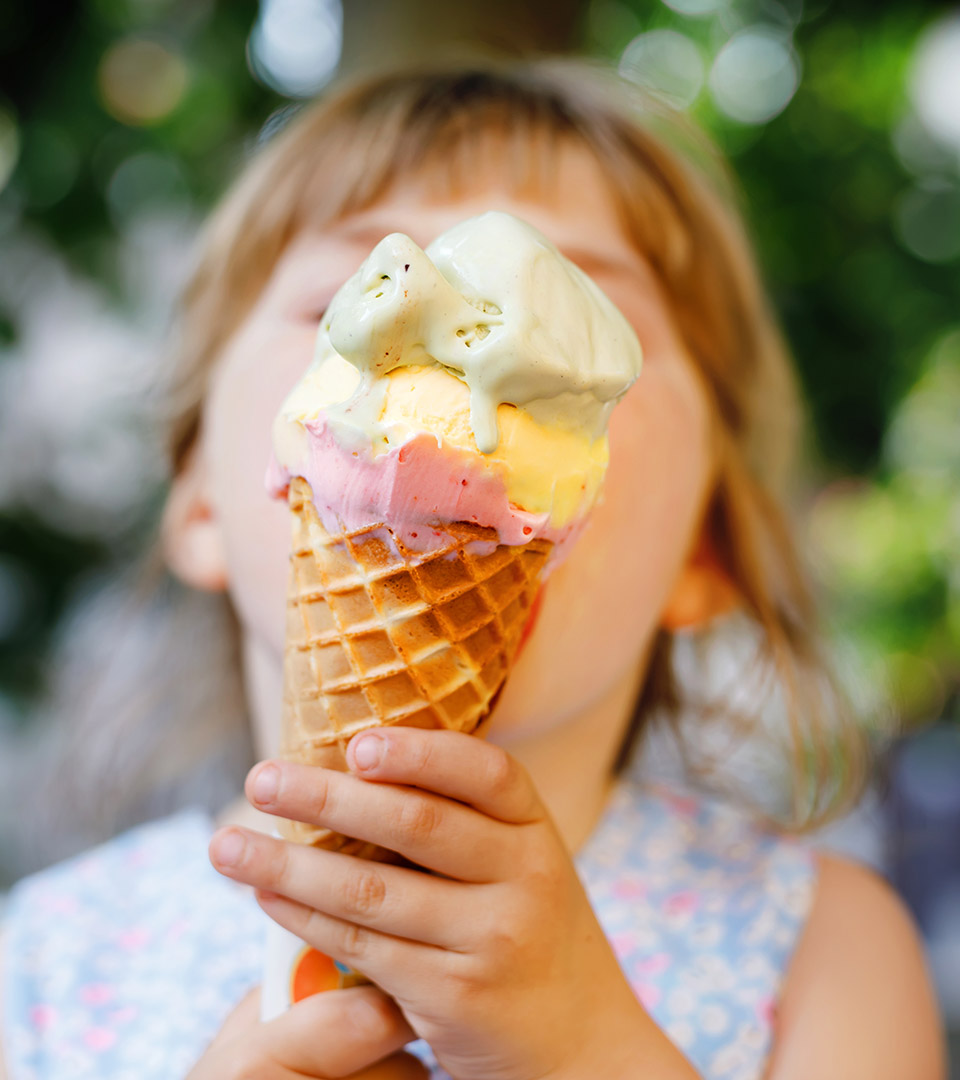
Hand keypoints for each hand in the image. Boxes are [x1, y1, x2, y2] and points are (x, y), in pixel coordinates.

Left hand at [209, 728, 697, 1079]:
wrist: (583, 1047)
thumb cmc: (529, 935)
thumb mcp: (521, 869)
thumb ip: (463, 827)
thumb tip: (351, 772)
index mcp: (536, 832)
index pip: (486, 773)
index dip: (420, 752)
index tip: (354, 743)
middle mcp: (525, 876)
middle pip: (417, 822)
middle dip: (328, 797)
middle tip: (260, 778)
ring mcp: (494, 937)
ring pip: (373, 888)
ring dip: (290, 862)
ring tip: (227, 843)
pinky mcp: (457, 995)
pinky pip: (364, 945)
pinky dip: (305, 916)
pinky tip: (266, 894)